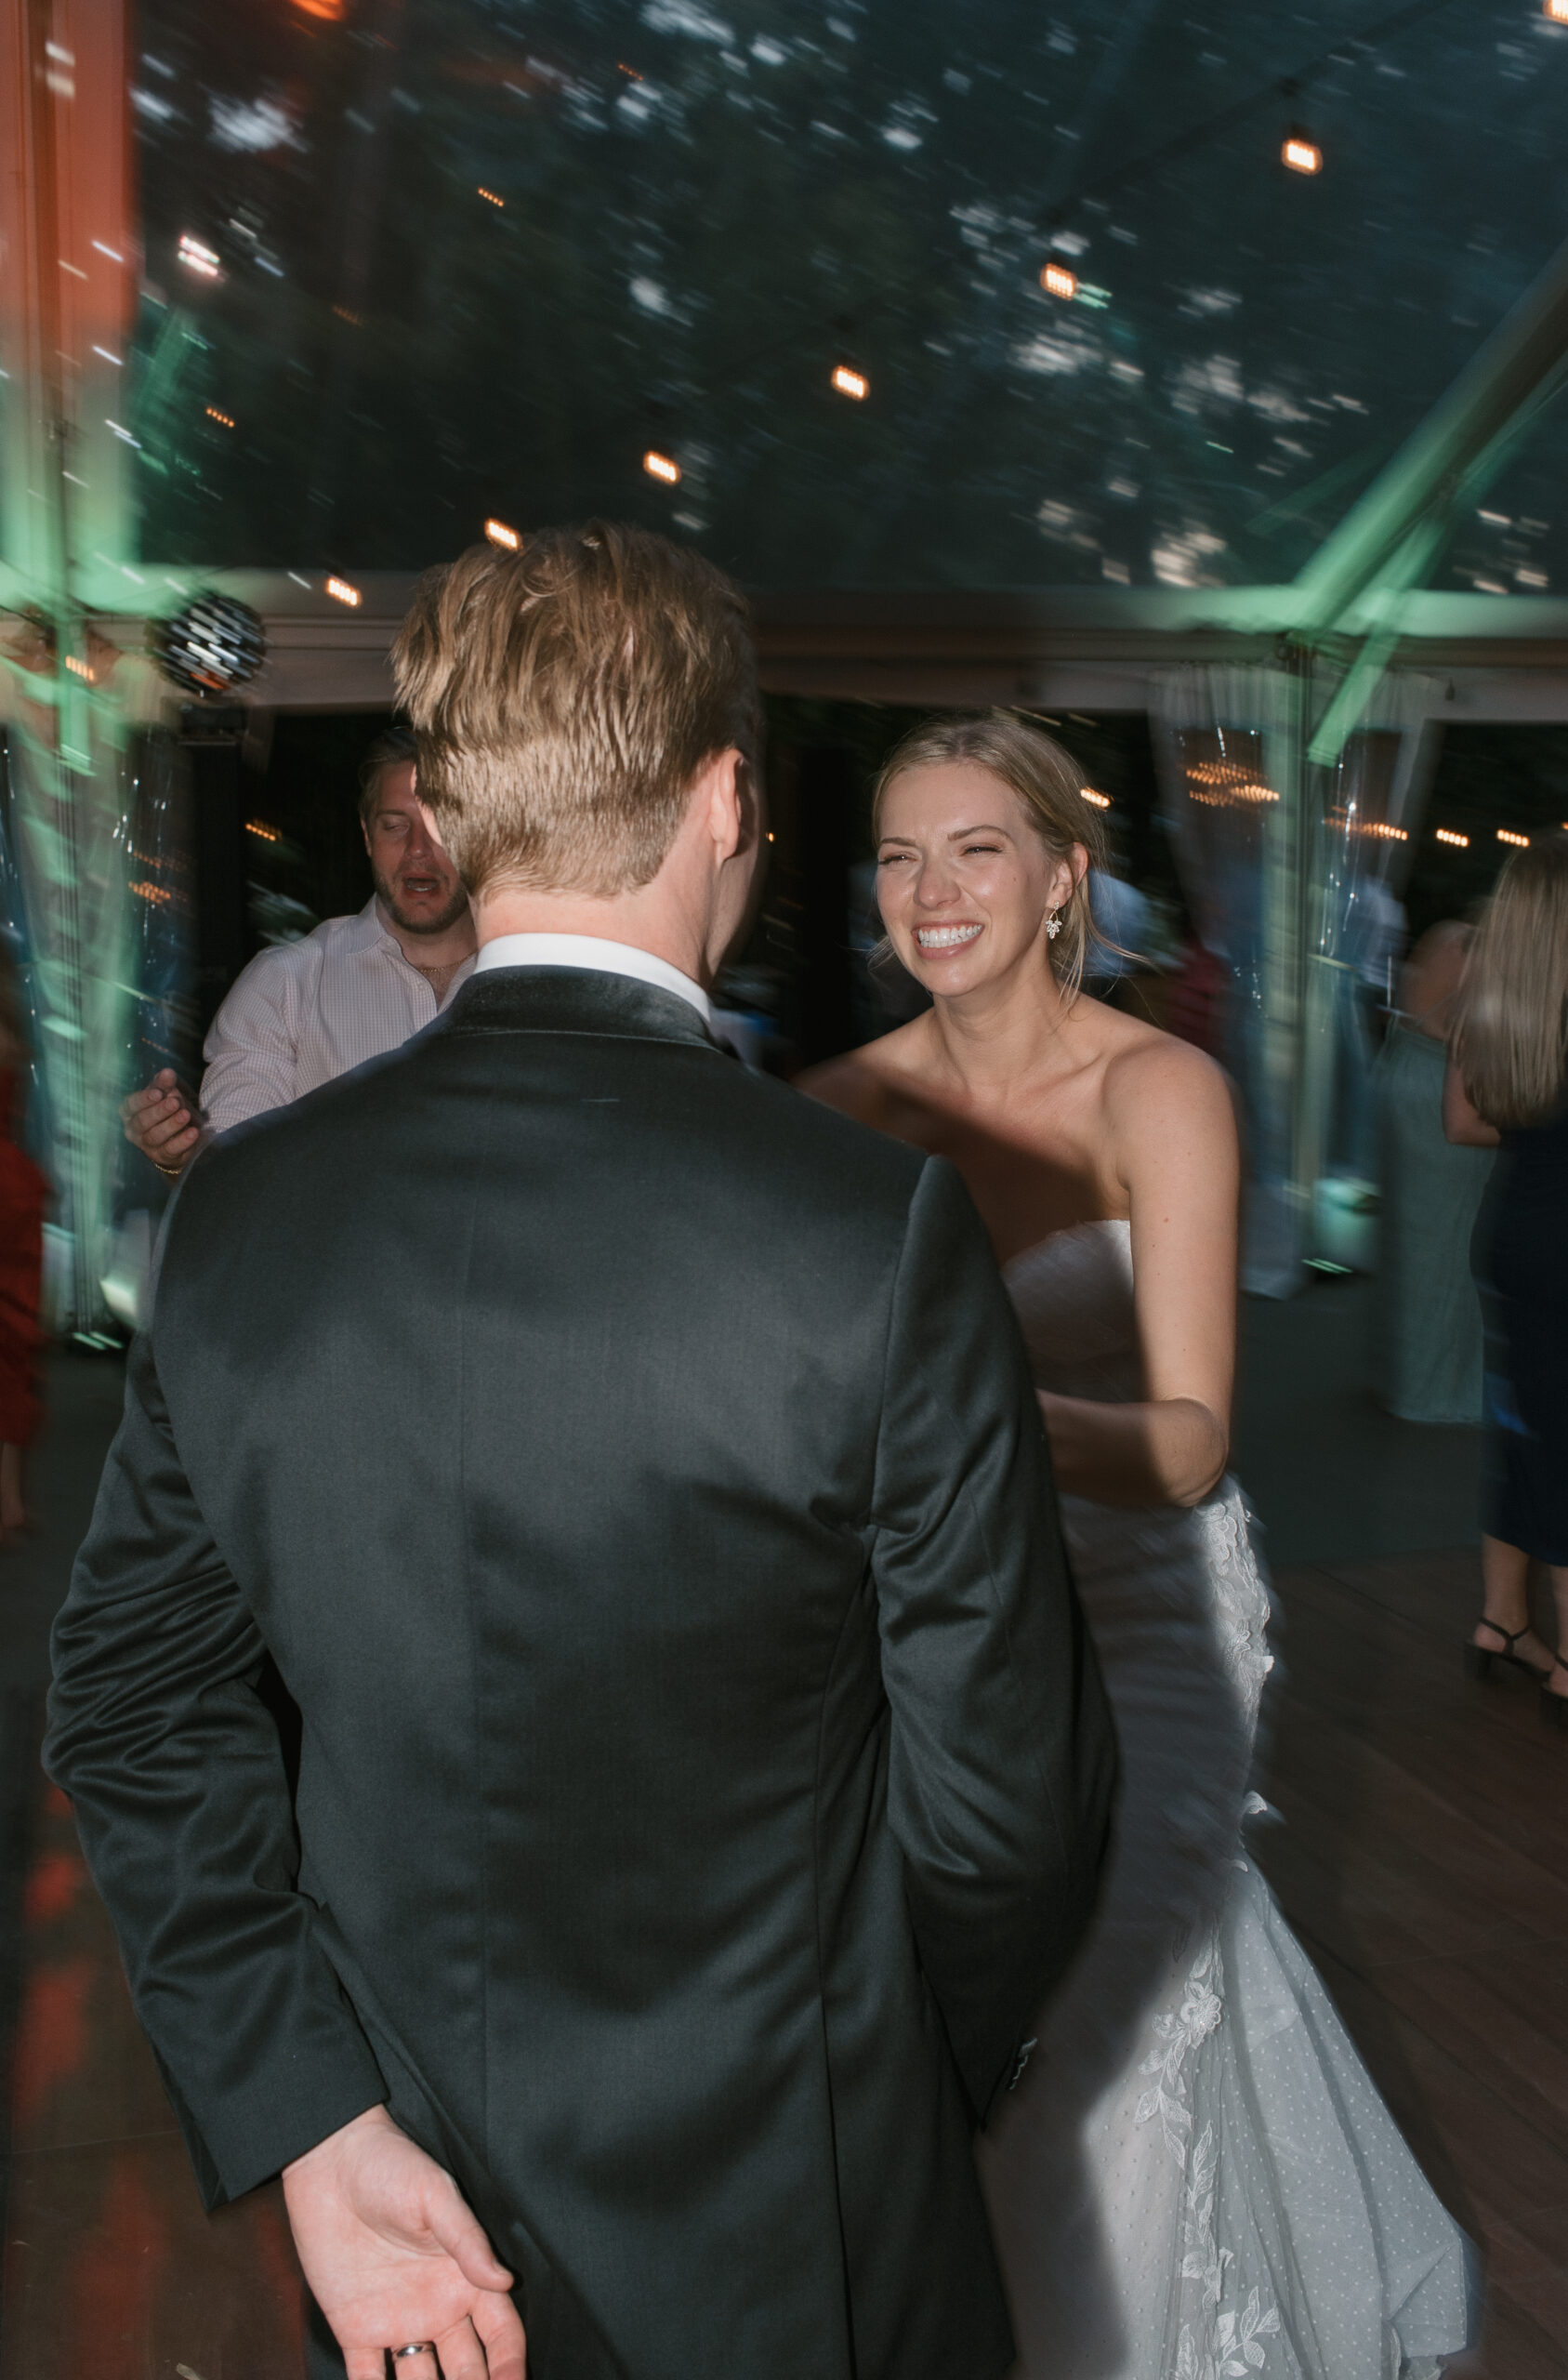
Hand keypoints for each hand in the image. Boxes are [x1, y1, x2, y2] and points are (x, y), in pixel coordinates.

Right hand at [121, 1068, 201, 1173]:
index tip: (158, 1093)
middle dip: (159, 1111)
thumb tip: (167, 1072)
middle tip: (175, 1102)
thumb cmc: (167, 1109)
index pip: (131, 1105)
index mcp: (130, 1111)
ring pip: (155, 1136)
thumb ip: (165, 1084)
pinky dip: (182, 1141)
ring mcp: (147, 1146)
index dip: (144, 1099)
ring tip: (185, 1115)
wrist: (179, 1135)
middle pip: (142, 1122)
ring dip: (171, 1125)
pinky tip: (193, 1132)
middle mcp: (134, 1130)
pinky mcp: (163, 1157)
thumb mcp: (166, 1093)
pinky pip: (171, 1150)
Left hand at [282, 2107, 525, 2379]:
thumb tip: (505, 2281)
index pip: (500, 2333)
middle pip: (466, 2368)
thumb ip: (468, 2241)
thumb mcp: (435, 2197)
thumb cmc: (390, 2166)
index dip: (509, 2364)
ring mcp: (397, 2321)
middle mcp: (438, 2307)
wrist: (328, 2161)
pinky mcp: (355, 2329)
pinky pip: (367, 2378)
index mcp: (464, 2277)